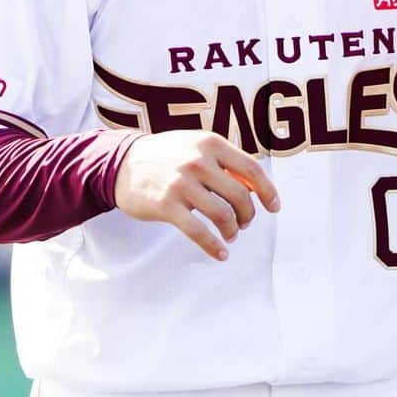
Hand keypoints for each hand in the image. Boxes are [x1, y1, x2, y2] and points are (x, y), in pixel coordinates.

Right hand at [114, 130, 279, 260]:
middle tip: (244, 223)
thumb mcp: (197, 146)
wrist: (122, 162)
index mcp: (211, 143)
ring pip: (222, 214)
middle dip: (247, 214)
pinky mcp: (166, 205)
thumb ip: (224, 161)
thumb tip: (254, 187)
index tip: (274, 206)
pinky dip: (213, 246)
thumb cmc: (166, 155)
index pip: (251, 168)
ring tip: (231, 235)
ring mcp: (181, 182)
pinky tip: (220, 253)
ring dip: (232, 230)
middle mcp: (198, 160)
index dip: (267, 190)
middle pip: (239, 195)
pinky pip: (198, 231)